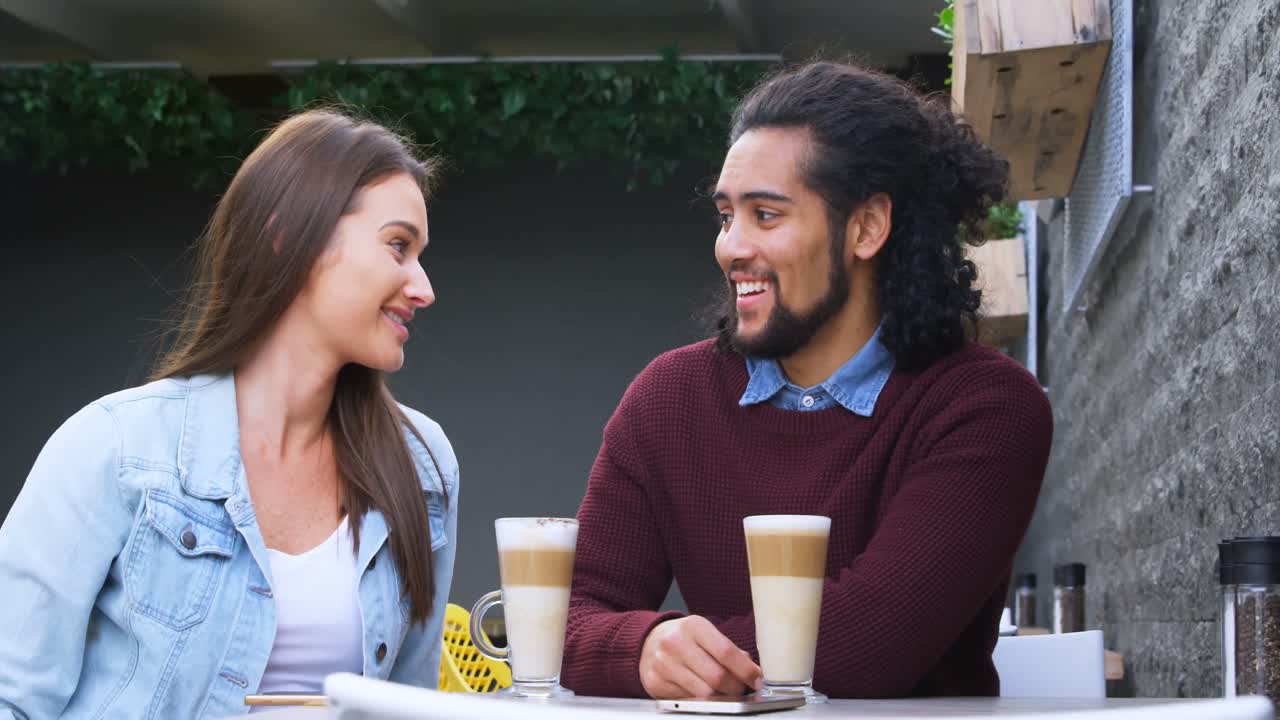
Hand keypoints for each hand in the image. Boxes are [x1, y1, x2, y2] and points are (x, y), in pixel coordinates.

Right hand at [639, 615, 762, 698]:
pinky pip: (688, 701)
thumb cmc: (682, 638)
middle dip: (736, 688)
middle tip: (742, 689)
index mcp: (693, 626)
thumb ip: (729, 650)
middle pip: (717, 677)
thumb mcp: (705, 634)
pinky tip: (702, 692)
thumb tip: (753, 671)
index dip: (746, 670)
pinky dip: (701, 700)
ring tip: (724, 692)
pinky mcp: (655, 683)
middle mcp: (675, 643)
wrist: (646, 642)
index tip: (756, 679)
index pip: (726, 652)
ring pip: (704, 693)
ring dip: (721, 697)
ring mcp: (663, 664)